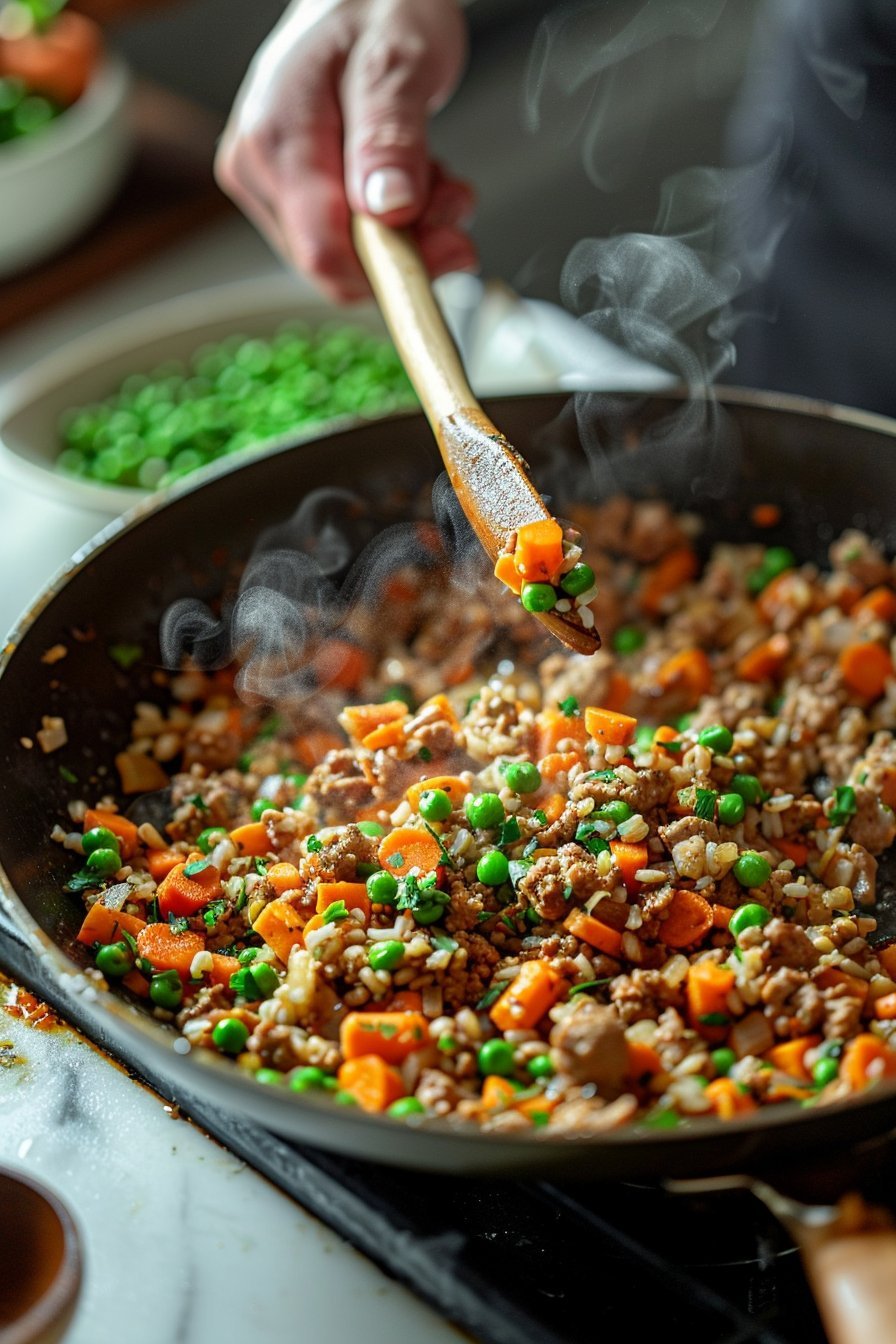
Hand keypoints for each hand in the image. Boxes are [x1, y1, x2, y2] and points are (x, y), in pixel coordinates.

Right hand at [216, 0, 476, 301]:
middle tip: (454, 201)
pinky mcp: (289, 195)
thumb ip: (390, 135)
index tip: (452, 251)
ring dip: (410, 234)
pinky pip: (348, 241)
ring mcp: (270, 186)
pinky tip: (415, 181)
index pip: (323, 252)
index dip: (391, 273)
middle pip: (338, 263)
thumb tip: (387, 208)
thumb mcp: (398, 58)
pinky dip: (395, 224)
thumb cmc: (376, 4)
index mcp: (277, 139)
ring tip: (438, 178)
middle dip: (409, 247)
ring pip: (348, 258)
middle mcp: (260, 170)